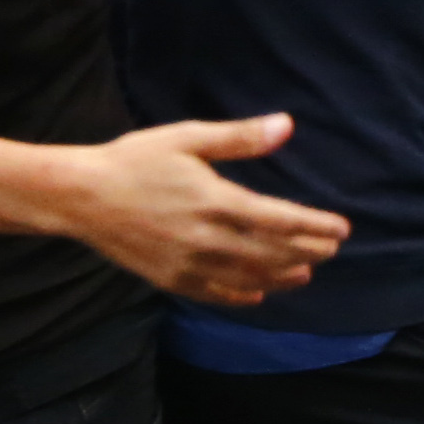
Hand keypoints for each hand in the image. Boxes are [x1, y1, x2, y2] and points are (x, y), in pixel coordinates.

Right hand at [73, 111, 349, 299]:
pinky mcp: (171, 280)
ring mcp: (189, 265)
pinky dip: (240, 297)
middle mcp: (208, 239)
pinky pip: (214, 294)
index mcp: (216, 201)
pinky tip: (257, 295)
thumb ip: (240, 138)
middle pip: (272, 253)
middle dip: (307, 252)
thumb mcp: (188, 138)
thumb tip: (286, 126)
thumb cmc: (135, 160)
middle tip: (331, 251)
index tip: (342, 229)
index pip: (282, 220)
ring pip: (248, 279)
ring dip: (282, 277)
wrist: (81, 196)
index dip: (316, 227)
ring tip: (305, 274)